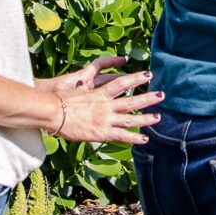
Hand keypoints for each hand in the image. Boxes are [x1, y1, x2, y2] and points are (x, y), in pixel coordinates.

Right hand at [39, 60, 159, 145]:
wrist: (53, 112)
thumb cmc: (59, 99)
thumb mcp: (75, 88)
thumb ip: (85, 87)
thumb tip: (85, 83)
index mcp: (100, 93)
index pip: (123, 83)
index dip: (136, 78)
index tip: (148, 74)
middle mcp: (106, 106)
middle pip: (132, 101)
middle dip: (148, 98)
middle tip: (162, 95)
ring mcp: (106, 120)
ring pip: (131, 119)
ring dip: (146, 118)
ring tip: (158, 117)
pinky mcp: (102, 133)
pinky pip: (122, 136)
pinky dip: (134, 138)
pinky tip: (145, 139)